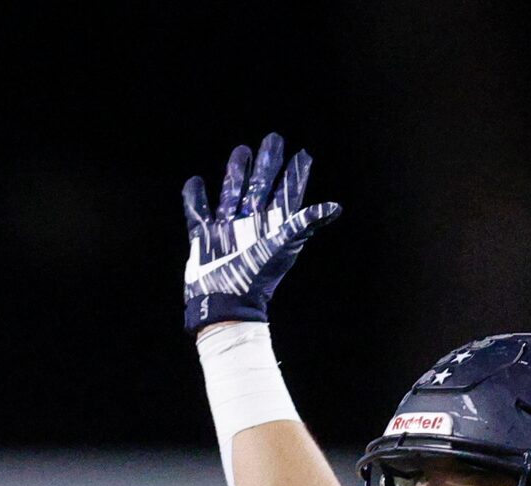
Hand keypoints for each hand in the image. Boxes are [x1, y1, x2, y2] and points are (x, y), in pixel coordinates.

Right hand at [182, 132, 340, 332]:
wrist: (225, 301)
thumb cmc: (256, 276)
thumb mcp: (283, 246)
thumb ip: (305, 223)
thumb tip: (335, 207)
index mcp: (272, 224)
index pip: (287, 193)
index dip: (295, 175)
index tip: (304, 154)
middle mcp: (251, 224)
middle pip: (260, 185)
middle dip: (267, 163)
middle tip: (274, 138)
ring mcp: (227, 229)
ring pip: (232, 193)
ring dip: (237, 173)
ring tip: (242, 150)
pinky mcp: (204, 237)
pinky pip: (198, 212)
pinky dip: (195, 197)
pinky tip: (195, 182)